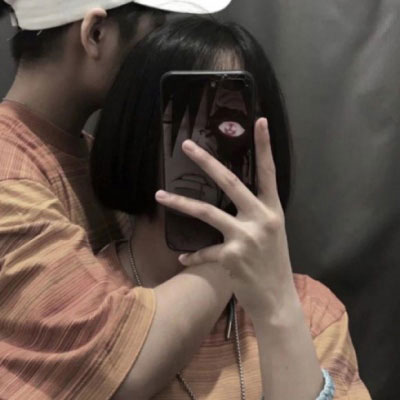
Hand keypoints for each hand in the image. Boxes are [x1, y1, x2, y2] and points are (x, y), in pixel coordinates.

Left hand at [155, 118, 295, 319]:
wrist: (277, 299)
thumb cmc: (273, 263)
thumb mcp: (272, 233)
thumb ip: (256, 213)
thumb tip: (235, 199)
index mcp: (273, 209)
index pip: (269, 172)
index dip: (265, 146)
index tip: (259, 121)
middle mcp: (261, 218)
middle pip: (230, 182)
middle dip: (206, 162)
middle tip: (187, 146)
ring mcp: (245, 237)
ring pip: (207, 212)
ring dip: (180, 203)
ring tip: (159, 196)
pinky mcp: (231, 257)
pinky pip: (204, 251)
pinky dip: (192, 255)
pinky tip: (184, 258)